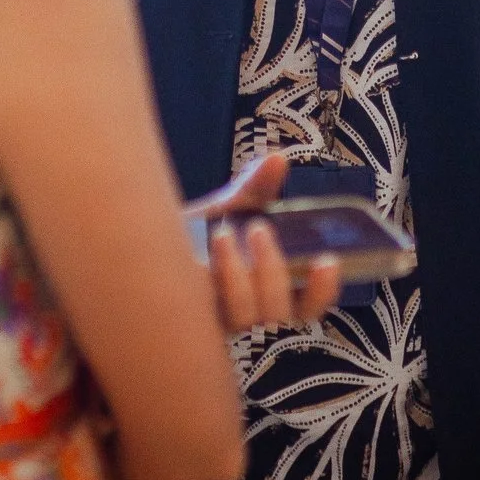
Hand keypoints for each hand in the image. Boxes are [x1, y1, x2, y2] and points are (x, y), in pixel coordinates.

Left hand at [184, 152, 340, 330]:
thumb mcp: (235, 208)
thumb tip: (278, 159)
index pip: (310, 304)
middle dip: (273, 271)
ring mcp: (224, 320)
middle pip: (280, 312)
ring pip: (246, 316)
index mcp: (276, 289)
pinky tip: (198, 255)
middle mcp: (255, 311)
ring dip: (239, 276)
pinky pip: (209, 315)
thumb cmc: (205, 232)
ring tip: (223, 234)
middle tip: (258, 229)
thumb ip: (258, 188)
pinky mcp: (195, 320)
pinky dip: (211, 281)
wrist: (153, 246)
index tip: (326, 260)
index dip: (323, 289)